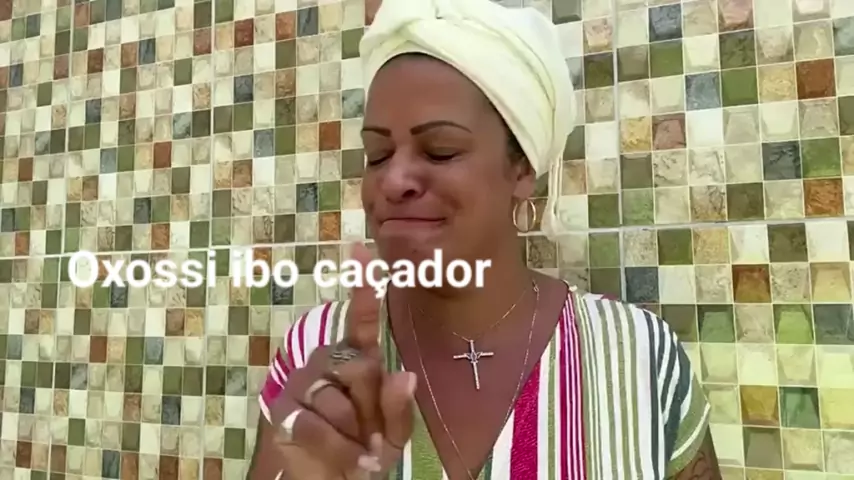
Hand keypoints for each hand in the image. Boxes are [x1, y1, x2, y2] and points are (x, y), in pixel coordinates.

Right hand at [270, 244, 416, 478]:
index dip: (362, 286)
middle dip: (374, 407)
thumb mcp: (393, 433)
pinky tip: (358, 462)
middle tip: (377, 435)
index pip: (359, 320)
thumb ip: (399, 407)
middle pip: (360, 369)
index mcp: (357, 359)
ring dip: (357, 433)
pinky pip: (317, 424)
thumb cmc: (365, 449)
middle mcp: (327, 363)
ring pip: (338, 398)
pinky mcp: (284, 412)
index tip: (362, 249)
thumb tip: (405, 376)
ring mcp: (301, 384)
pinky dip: (342, 449)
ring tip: (363, 452)